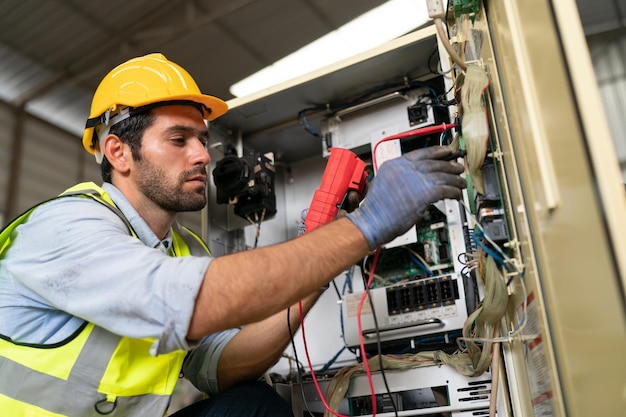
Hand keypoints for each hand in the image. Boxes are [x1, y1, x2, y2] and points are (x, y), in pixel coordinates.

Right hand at [346, 146, 465, 248]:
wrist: (371, 222)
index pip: (420, 153)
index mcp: (394, 165)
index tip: (446, 151)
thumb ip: (399, 178)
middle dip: (449, 165)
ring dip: (454, 179)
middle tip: (458, 167)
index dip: (436, 151)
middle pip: (434, 162)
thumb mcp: (384, 185)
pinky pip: (445, 189)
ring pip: (442, 175)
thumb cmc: (375, 210)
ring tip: (461, 182)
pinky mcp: (424, 194)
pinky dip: (453, 192)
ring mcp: (415, 180)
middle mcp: (406, 169)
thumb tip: (415, 181)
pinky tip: (456, 194)